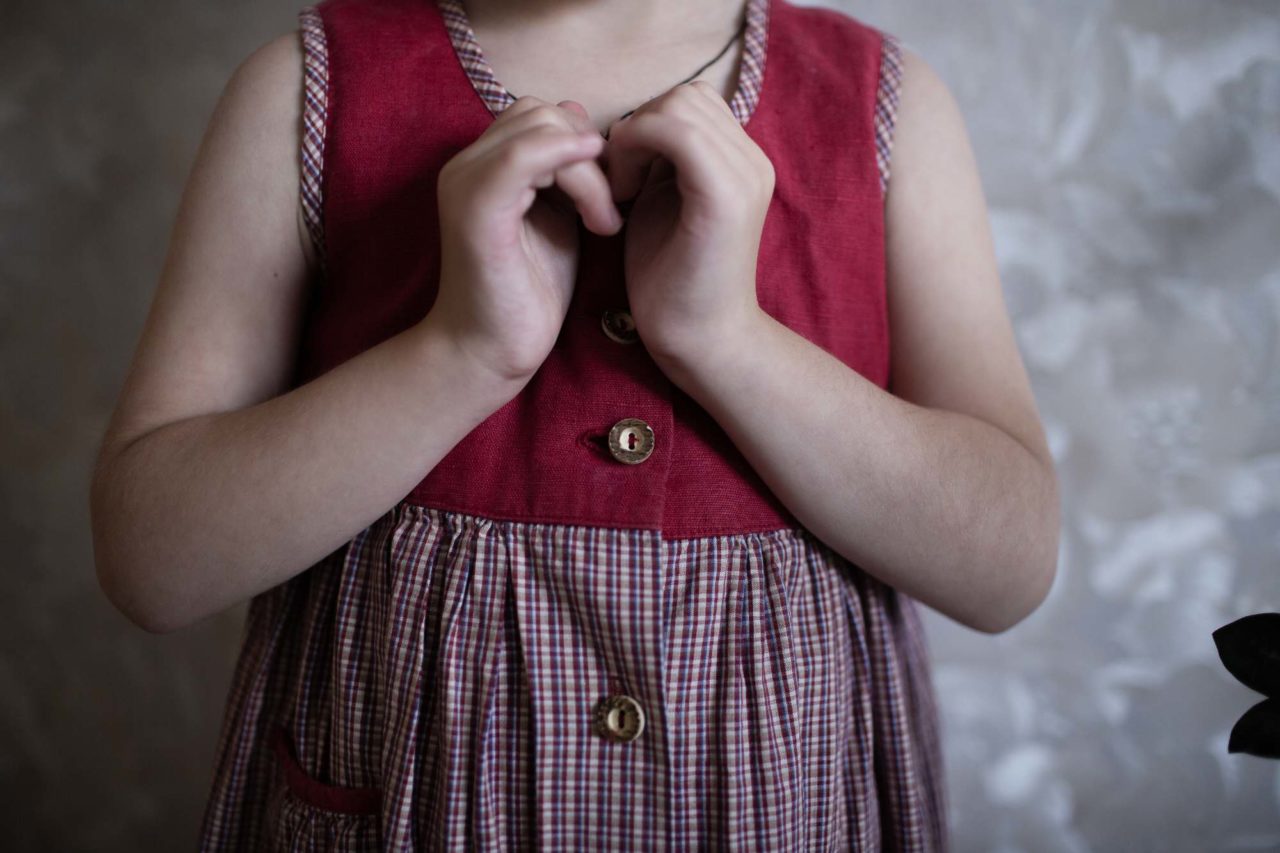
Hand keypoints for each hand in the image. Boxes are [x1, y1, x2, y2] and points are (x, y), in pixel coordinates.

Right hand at [427, 96, 623, 380]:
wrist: (490, 352)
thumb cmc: (527, 294)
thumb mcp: (558, 220)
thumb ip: (568, 176)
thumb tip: (586, 132)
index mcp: (485, 166)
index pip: (541, 116)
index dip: (583, 144)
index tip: (613, 194)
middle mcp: (467, 165)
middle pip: (542, 113)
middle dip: (589, 155)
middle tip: (610, 212)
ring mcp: (467, 183)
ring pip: (540, 129)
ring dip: (588, 172)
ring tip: (603, 224)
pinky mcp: (476, 208)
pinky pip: (523, 156)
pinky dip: (570, 165)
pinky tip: (598, 207)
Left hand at [602, 80, 773, 368]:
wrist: (701, 343)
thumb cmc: (672, 282)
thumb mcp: (661, 205)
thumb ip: (657, 162)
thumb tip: (628, 124)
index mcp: (741, 164)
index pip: (691, 103)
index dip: (646, 126)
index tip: (621, 176)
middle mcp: (753, 162)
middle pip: (685, 96)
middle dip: (638, 129)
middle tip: (617, 183)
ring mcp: (745, 175)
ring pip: (679, 105)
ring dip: (633, 139)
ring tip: (620, 191)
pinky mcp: (725, 195)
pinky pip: (675, 132)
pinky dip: (634, 149)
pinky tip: (622, 194)